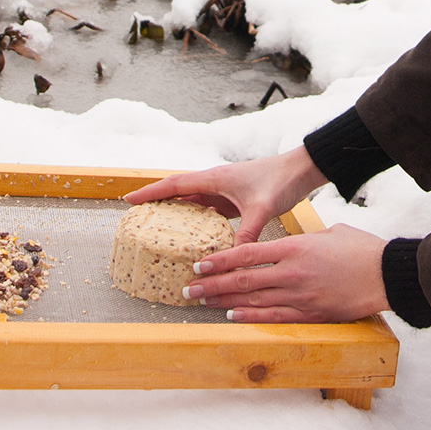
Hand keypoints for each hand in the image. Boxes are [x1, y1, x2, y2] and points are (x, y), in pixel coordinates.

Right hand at [124, 146, 326, 244]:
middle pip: (179, 192)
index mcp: (215, 178)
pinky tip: (194, 236)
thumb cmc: (280, 181)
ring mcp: (225, 190)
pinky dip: (198, 221)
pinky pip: (209, 210)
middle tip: (138, 217)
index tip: (130, 200)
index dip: (152, 193)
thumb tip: (233, 258)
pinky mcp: (235, 199)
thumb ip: (247, 233)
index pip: (175, 185)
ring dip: (176, 212)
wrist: (300, 171)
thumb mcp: (262, 209)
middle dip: (157, 202)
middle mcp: (216, 182)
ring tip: (159, 228)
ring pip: (193, 202)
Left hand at [181, 224, 388, 322]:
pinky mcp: (311, 313)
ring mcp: (301, 295)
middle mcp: (292, 272)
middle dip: (213, 283)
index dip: (221, 260)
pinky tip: (232, 315)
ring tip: (203, 302)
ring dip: (225, 301)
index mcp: (294, 247)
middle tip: (190, 287)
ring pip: (254, 300)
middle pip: (243, 279)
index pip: (247, 253)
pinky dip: (251, 316)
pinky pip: (274, 317)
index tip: (200, 263)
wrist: (386, 273)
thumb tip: (293, 246)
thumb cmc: (359, 248)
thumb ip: (303, 240)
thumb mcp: (327, 234)